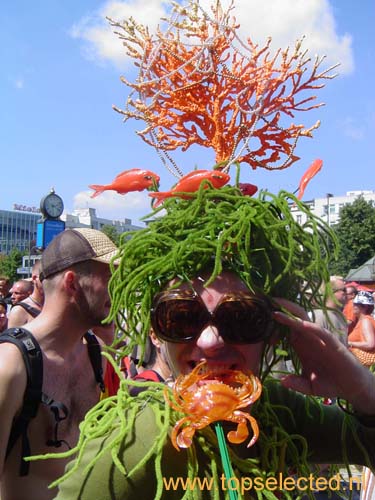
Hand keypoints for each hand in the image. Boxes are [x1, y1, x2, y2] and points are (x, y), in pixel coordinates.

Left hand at [272, 300, 374, 414]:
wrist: (351, 388)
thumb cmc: (329, 384)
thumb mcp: (308, 387)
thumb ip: (296, 383)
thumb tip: (282, 381)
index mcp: (301, 346)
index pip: (285, 331)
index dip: (273, 329)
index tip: (261, 329)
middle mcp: (309, 339)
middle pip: (293, 320)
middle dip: (281, 312)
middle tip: (266, 304)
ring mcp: (320, 340)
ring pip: (304, 322)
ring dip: (292, 314)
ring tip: (278, 309)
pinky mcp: (332, 343)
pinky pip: (321, 332)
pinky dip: (311, 328)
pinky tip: (301, 325)